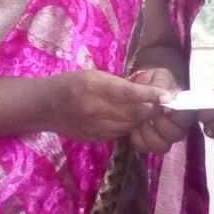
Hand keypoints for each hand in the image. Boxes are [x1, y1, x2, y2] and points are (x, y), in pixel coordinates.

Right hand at [44, 70, 167, 141]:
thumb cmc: (72, 83)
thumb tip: (146, 94)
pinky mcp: (94, 138)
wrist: (46, 106)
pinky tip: (130, 120)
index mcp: (94, 87)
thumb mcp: (94, 75)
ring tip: (148, 111)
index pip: (129, 94)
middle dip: (152, 109)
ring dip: (142, 119)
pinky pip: (119, 134)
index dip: (151, 96)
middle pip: (133, 113)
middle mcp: (95, 109)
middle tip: (163, 104)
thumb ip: (119, 85)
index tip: (168, 96)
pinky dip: (129, 127)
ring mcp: (94, 126)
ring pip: (129, 126)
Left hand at [127, 67, 191, 153]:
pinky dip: (136, 138)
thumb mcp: (160, 77)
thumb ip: (163, 86)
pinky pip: (144, 147)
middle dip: (161, 123)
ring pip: (161, 145)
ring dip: (148, 132)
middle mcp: (177, 127)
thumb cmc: (154, 82)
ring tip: (141, 119)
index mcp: (184, 110)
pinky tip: (133, 127)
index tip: (165, 108)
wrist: (138, 88)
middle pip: (176, 135)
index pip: (188, 118)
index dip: (178, 115)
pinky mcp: (146, 144)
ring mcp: (163, 138)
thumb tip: (168, 99)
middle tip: (150, 111)